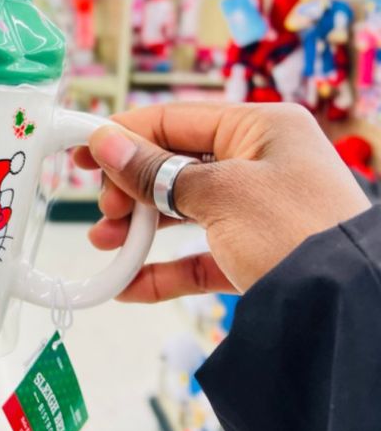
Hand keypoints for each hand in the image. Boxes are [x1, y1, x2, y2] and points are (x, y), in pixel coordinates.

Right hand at [75, 103, 370, 301]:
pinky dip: (162, 268)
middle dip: (129, 188)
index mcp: (261, 127)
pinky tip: (127, 285)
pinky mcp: (255, 255)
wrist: (350, 310)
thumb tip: (105, 142)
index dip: (123, 134)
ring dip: (138, 228)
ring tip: (103, 245)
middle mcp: (260, 163)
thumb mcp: (220, 193)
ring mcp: (258, 211)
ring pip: (181, 210)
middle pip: (174, 165)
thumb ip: (155, 170)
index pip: (174, 120)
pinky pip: (197, 255)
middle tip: (102, 209)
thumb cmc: (294, 232)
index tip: (81, 152)